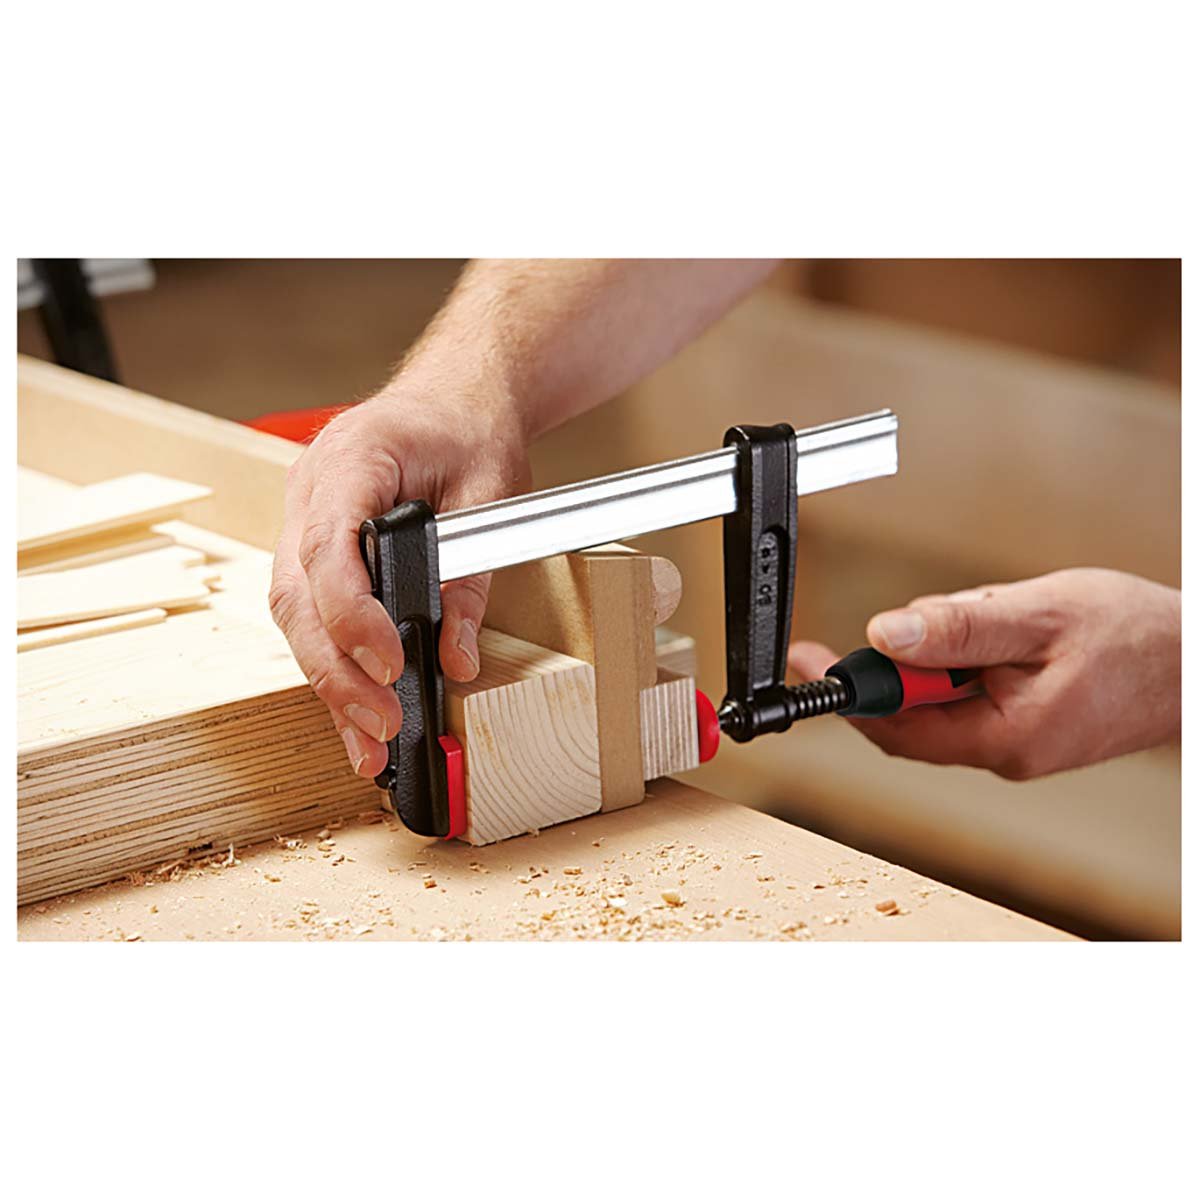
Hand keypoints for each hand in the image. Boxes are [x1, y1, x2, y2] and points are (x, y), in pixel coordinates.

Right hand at [269, 368, 530, 778]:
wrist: (457, 396)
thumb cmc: (470, 430)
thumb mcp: (491, 494)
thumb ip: (469, 577)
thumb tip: (456, 659)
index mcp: (348, 460)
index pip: (327, 549)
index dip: (350, 617)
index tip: (387, 668)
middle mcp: (310, 492)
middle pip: (298, 595)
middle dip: (336, 671)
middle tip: (381, 727)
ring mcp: (304, 520)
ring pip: (295, 615)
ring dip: (329, 683)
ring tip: (369, 744)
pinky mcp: (316, 549)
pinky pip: (312, 613)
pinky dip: (334, 665)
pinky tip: (355, 715)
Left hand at [787, 568, 1180, 779]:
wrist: (1197, 663)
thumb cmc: (1135, 637)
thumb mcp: (1038, 615)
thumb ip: (958, 628)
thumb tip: (884, 634)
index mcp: (1004, 737)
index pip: (895, 726)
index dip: (848, 690)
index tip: (811, 661)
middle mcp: (1004, 754)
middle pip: (912, 715)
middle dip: (906, 662)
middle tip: (929, 615)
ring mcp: (1015, 746)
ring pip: (942, 702)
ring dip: (944, 657)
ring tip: (997, 617)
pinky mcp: (1025, 731)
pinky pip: (971, 698)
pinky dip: (966, 664)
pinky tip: (1003, 634)